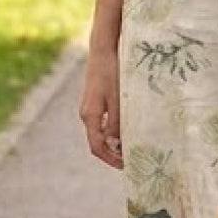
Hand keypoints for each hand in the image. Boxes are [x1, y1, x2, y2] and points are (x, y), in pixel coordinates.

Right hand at [79, 46, 122, 169]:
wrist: (102, 51)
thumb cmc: (111, 74)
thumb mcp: (118, 100)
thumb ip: (117, 124)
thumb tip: (117, 146)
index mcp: (90, 116)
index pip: (97, 147)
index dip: (110, 159)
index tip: (125, 166)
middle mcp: (86, 115)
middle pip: (97, 142)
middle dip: (113, 154)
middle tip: (131, 160)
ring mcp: (89, 108)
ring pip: (100, 133)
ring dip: (114, 143)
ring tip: (131, 147)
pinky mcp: (94, 101)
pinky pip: (102, 123)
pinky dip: (113, 131)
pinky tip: (127, 130)